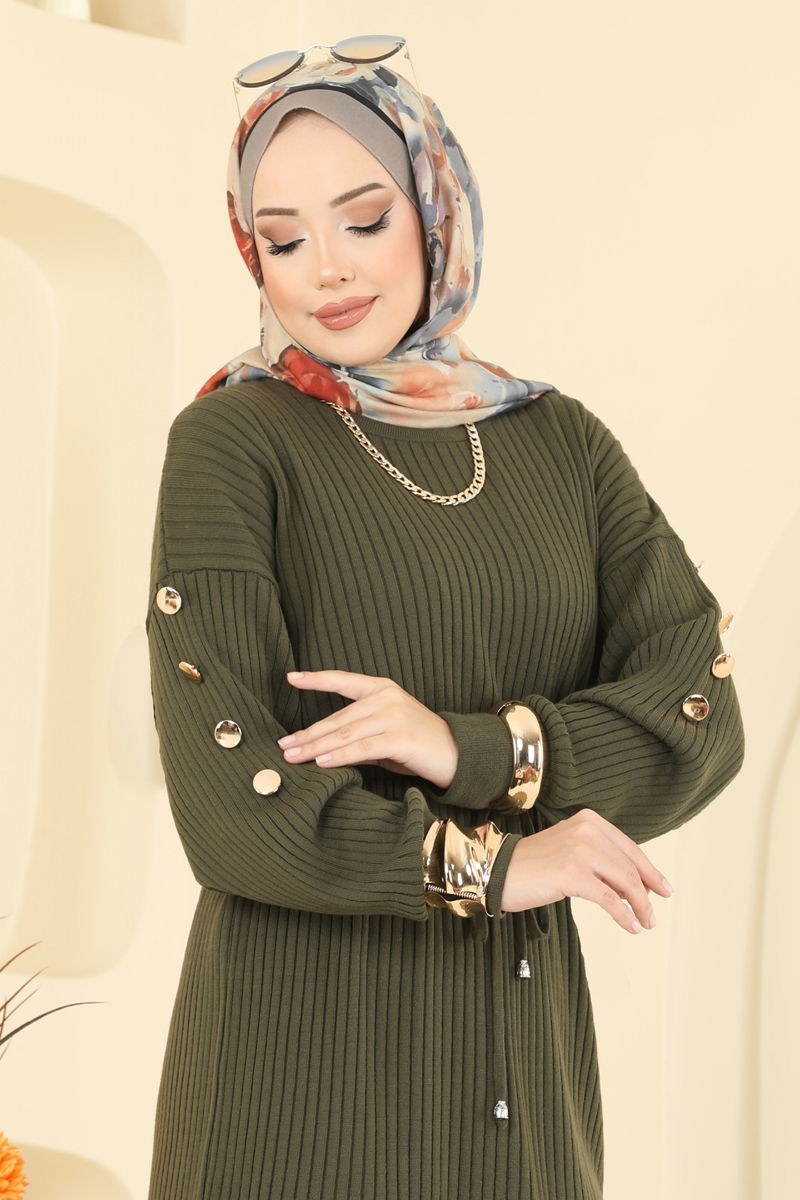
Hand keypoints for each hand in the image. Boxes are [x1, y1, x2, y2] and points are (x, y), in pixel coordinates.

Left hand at [277, 670, 458, 789]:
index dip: (316, 679)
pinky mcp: (399, 738)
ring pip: (345, 734)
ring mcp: (393, 716)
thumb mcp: (385, 731)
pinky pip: (362, 748)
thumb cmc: (417, 743)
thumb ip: (357, 732)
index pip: (342, 680)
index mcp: (381, 688)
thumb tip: (320, 747)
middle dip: (308, 734)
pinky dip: (339, 756)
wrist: (456, 754)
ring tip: (294, 756)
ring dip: (316, 747)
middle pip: (337, 718)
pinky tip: (321, 762)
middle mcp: (386, 698)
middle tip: (284, 745)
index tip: (292, 677)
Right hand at [501, 808, 673, 933]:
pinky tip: (630, 926)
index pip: (629, 848)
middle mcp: (586, 830)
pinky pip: (609, 899)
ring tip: (645, 923)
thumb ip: (599, 857)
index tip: (664, 889)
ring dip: (640, 906)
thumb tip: (633, 884)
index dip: (650, 870)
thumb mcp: (570, 850)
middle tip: (653, 914)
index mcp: (589, 820)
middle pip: (629, 866)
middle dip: (647, 892)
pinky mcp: (572, 874)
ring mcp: (579, 851)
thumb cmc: (533, 866)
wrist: (499, 872)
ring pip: (624, 882)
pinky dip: (624, 915)